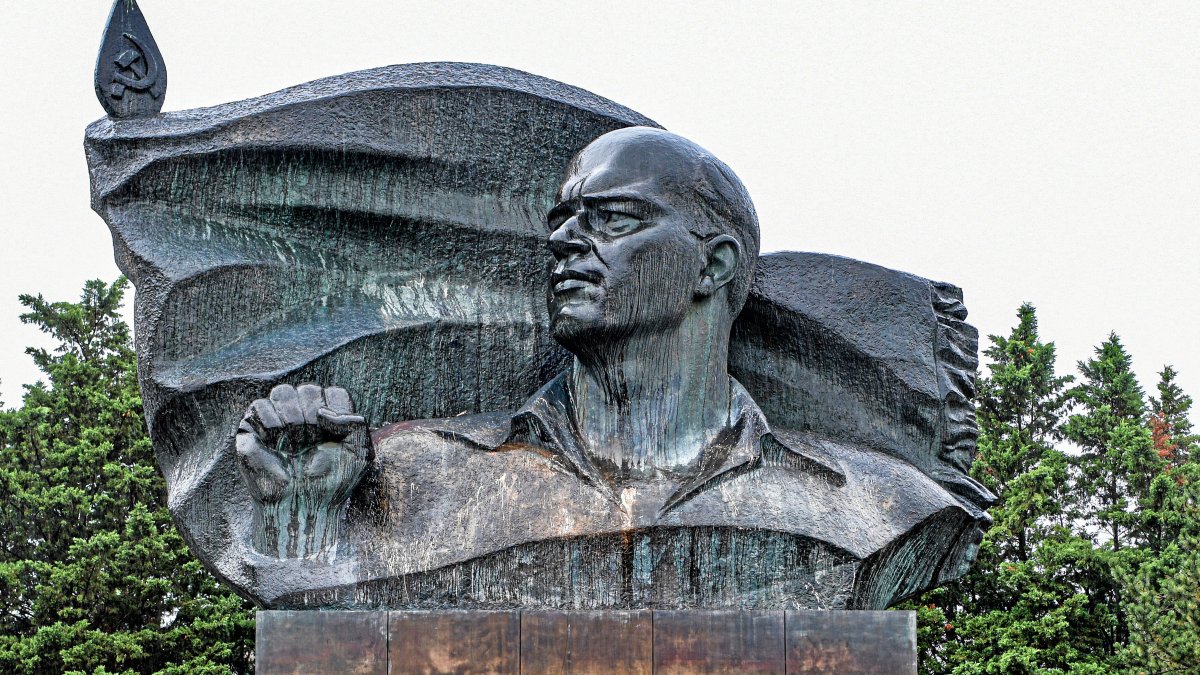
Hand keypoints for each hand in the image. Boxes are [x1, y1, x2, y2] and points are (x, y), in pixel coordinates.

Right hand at [235, 383, 372, 557]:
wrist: (303, 509)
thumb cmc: (333, 484)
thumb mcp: (360, 454)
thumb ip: (357, 423)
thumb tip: (323, 411)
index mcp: (329, 417)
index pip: (334, 393)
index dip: (335, 413)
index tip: (334, 438)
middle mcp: (303, 415)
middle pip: (308, 389)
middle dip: (313, 415)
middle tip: (312, 442)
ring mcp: (278, 420)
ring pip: (283, 392)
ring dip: (292, 417)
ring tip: (295, 444)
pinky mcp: (252, 428)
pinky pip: (260, 406)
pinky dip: (271, 422)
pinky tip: (276, 442)